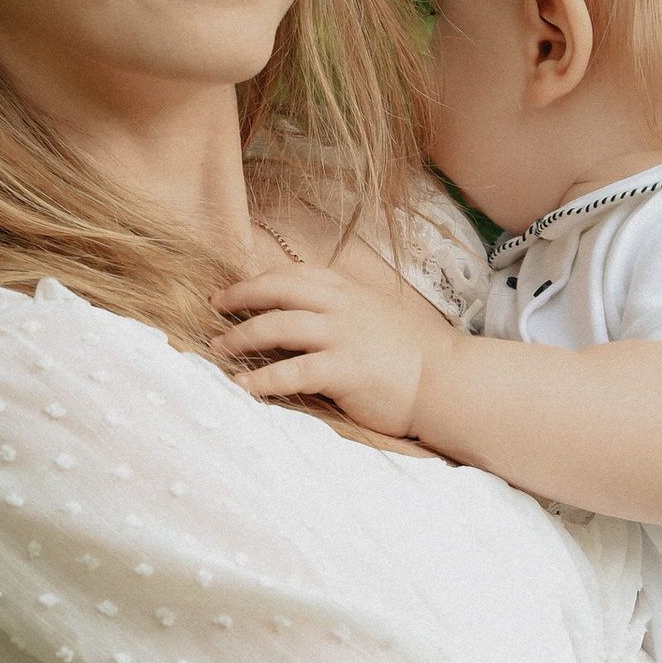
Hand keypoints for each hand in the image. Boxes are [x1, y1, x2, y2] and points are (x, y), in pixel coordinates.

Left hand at [213, 253, 446, 436]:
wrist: (448, 381)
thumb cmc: (414, 355)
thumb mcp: (376, 316)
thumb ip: (344, 311)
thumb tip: (310, 316)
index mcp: (348, 291)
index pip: (292, 274)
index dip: (257, 281)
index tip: (232, 292)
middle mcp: (341, 306)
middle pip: (275, 290)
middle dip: (238, 297)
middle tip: (213, 309)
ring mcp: (341, 336)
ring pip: (276, 325)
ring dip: (240, 336)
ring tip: (218, 348)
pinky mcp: (343, 370)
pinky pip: (291, 372)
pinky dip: (261, 380)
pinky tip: (242, 388)